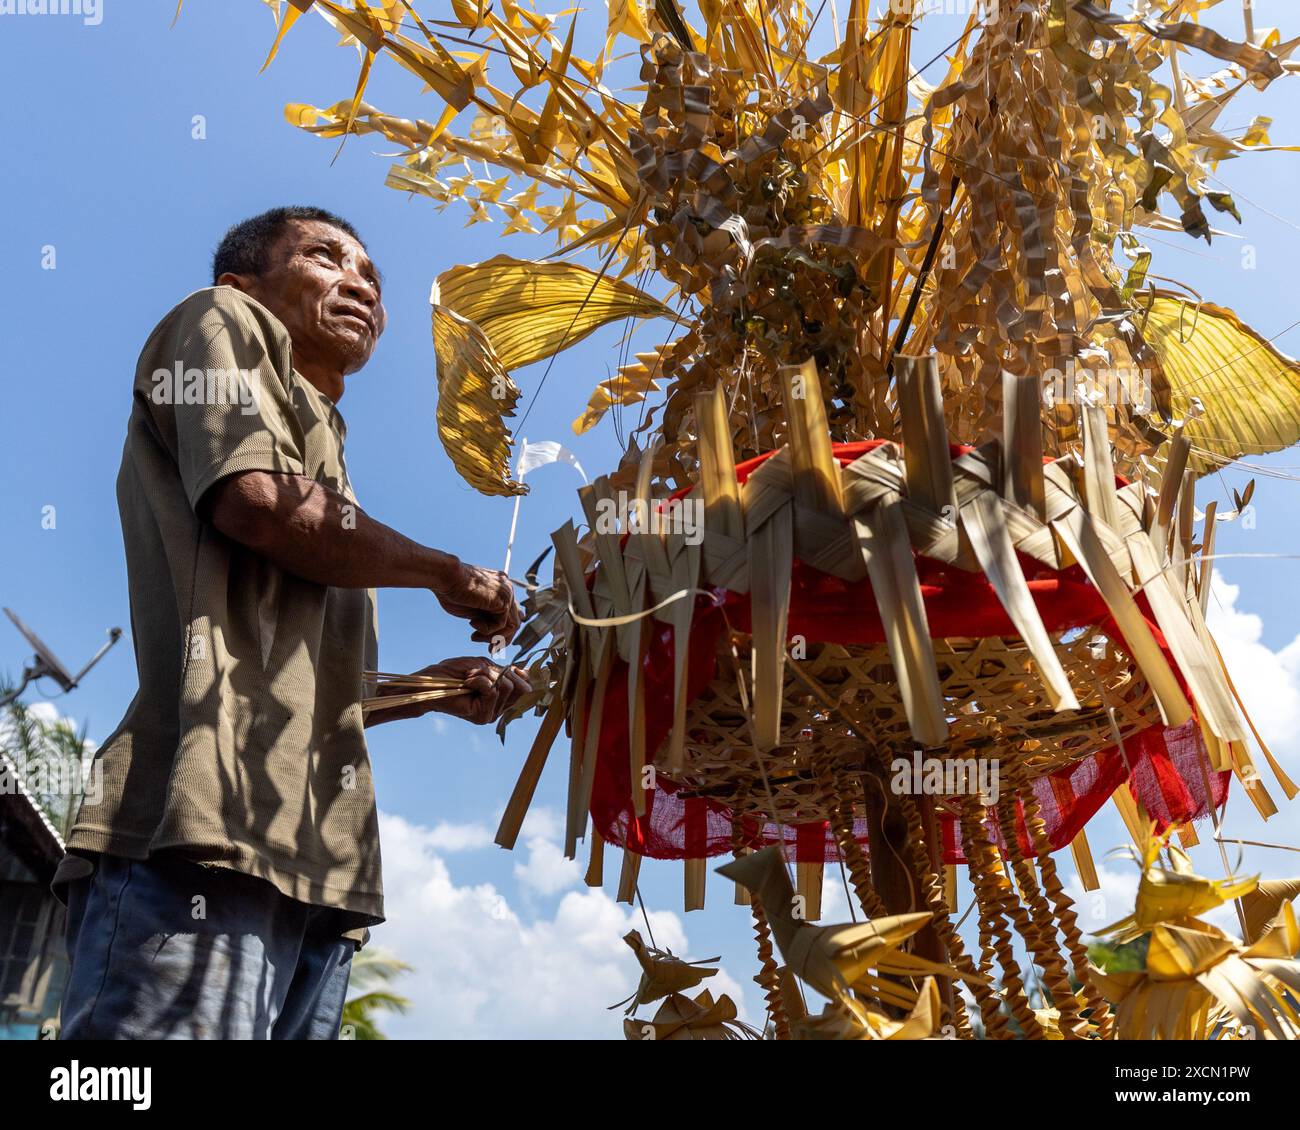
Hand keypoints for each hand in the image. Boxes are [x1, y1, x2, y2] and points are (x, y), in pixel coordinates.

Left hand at [415, 657, 530, 725]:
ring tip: (470, 677)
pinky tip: (467, 682)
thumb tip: (528, 673)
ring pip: (507, 687)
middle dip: (504, 672)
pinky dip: (479, 680)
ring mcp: (491, 714)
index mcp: (501, 699)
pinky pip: (492, 691)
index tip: (511, 667)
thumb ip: (506, 672)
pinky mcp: (482, 716)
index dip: (522, 674)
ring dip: (486, 675)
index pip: (526, 689)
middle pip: (521, 688)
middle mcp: (499, 709)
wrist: (431, 682)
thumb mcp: (484, 667)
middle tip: (483, 671)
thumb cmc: (454, 673)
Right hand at [433, 559, 520, 646]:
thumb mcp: (473, 608)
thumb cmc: (453, 592)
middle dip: (500, 639)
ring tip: (475, 637)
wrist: (446, 577)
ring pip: (512, 626)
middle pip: (515, 622)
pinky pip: (502, 625)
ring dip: (493, 637)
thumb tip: (497, 635)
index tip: (490, 644)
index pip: (512, 614)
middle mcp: (507, 589)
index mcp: (500, 588)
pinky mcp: (503, 601)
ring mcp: (507, 594)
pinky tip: (473, 623)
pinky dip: (487, 630)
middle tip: (489, 649)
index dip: (503, 632)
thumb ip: (487, 617)